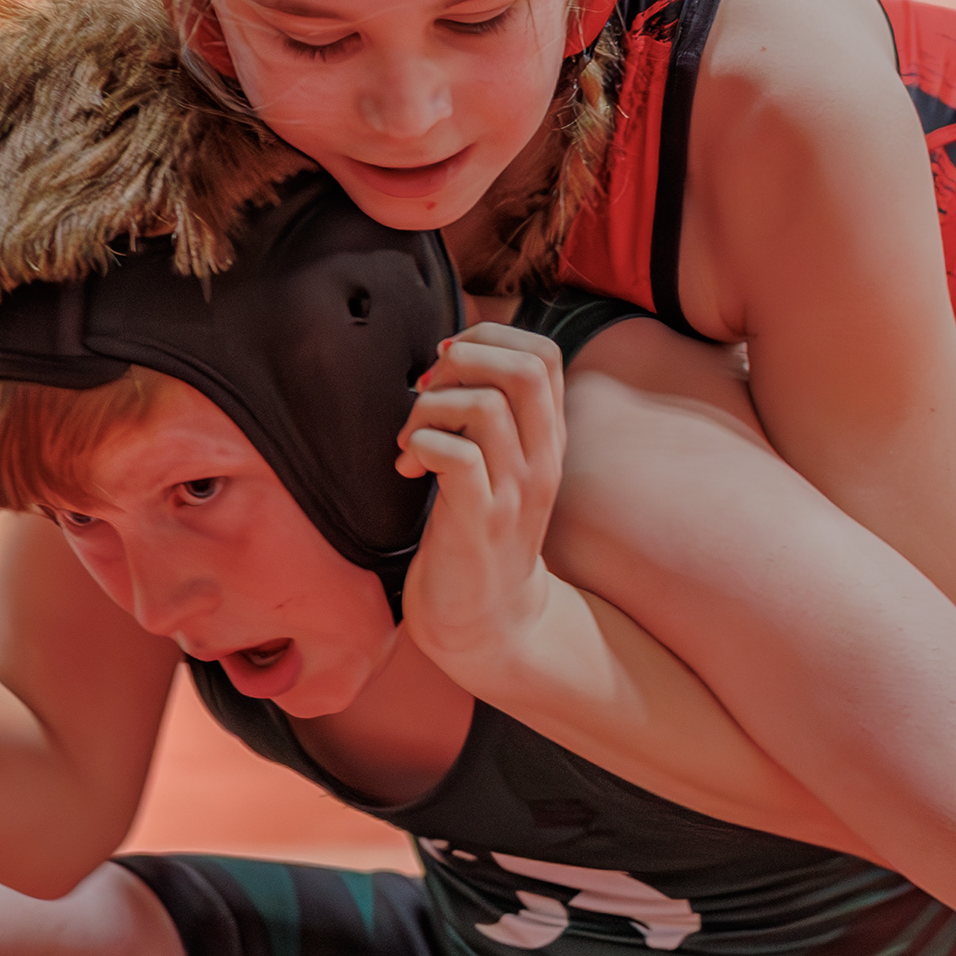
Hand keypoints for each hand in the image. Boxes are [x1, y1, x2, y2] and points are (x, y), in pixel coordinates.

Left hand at [396, 322, 567, 677]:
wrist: (486, 618)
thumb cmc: (478, 530)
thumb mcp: (499, 463)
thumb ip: (491, 411)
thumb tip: (451, 352)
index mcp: (547, 438)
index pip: (544, 354)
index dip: (491, 337)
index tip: (449, 364)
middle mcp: (541, 459)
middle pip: (525, 368)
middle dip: (463, 359)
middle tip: (428, 391)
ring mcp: (514, 492)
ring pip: (485, 406)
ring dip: (430, 408)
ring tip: (411, 438)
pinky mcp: (479, 523)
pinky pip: (454, 457)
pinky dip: (420, 445)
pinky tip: (409, 466)